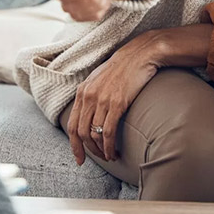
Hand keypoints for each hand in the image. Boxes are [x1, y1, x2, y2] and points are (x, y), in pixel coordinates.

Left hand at [67, 36, 158, 164]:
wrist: (141, 54)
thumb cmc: (123, 67)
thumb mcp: (100, 78)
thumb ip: (91, 94)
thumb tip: (89, 114)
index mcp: (82, 91)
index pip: (72, 124)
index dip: (74, 145)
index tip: (79, 157)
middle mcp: (88, 96)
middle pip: (81, 133)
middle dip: (88, 151)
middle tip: (98, 159)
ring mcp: (102, 100)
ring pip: (94, 135)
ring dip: (101, 151)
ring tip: (110, 156)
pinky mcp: (117, 103)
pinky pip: (108, 132)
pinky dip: (110, 146)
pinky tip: (115, 152)